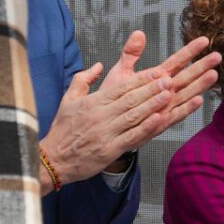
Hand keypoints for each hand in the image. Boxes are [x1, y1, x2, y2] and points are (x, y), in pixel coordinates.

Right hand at [39, 31, 222, 190]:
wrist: (54, 158)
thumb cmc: (63, 129)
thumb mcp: (68, 99)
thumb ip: (83, 79)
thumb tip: (98, 65)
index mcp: (93, 102)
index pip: (121, 87)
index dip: (141, 79)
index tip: (158, 71)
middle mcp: (101, 115)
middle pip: (130, 99)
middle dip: (151, 88)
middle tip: (169, 78)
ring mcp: (106, 132)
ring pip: (133, 115)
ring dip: (153, 104)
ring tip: (169, 93)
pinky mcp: (110, 149)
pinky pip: (131, 136)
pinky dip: (146, 127)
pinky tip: (160, 119)